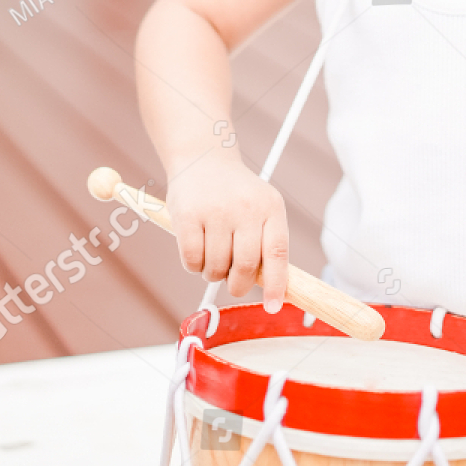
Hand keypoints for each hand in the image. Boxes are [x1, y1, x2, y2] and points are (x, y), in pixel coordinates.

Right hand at [166, 153, 289, 310]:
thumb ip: (267, 242)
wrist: (203, 158)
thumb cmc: (236, 195)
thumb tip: (272, 289)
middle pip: (245, 266)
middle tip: (232, 282)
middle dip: (238, 285)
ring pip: (215, 268)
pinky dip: (193, 266)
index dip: (276, 284)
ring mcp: (216, 211)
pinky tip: (197, 251)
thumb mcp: (261, 208)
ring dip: (213, 274)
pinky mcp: (187, 215)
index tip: (272, 306)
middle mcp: (246, 208)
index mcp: (271, 207)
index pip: (277, 253)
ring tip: (213, 257)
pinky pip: (191, 260)